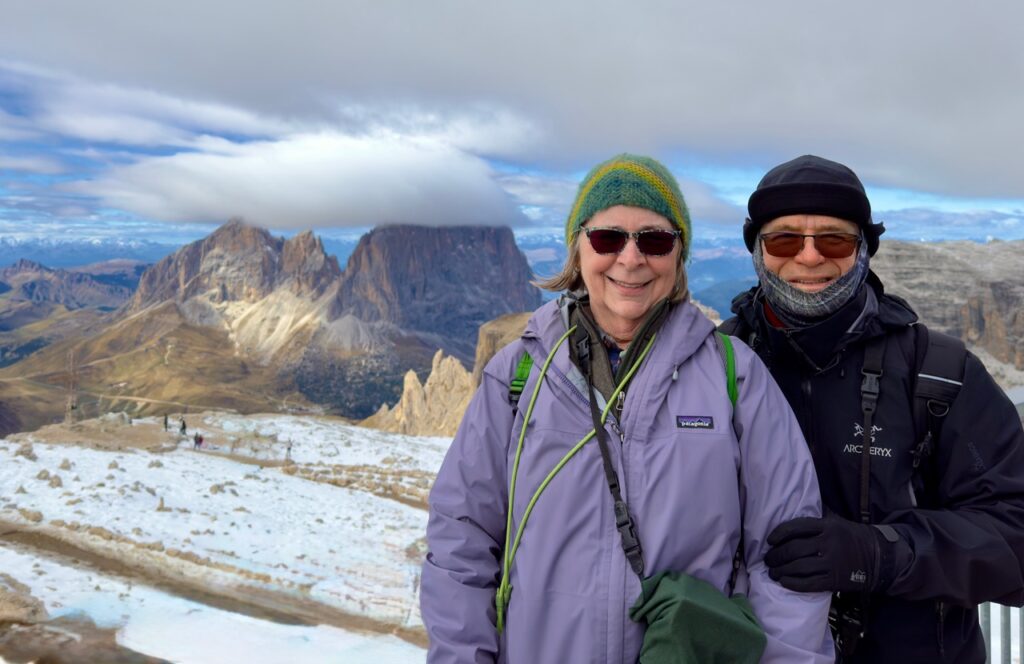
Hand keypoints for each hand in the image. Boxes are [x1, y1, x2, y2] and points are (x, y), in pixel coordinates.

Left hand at [764, 516, 885, 592]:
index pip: (796, 527)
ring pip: (799, 567)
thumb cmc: (851, 537)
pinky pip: (809, 584)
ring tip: (773, 572)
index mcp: (826, 526)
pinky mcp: (835, 580)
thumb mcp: (836, 521)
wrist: (878, 557)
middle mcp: (828, 543)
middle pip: (794, 549)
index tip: (770, 541)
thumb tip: (792, 508)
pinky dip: (793, 584)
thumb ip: (816, 517)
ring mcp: (832, 563)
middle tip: (768, 560)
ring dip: (781, 571)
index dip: (779, 534)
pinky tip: (784, 582)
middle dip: (776, 556)